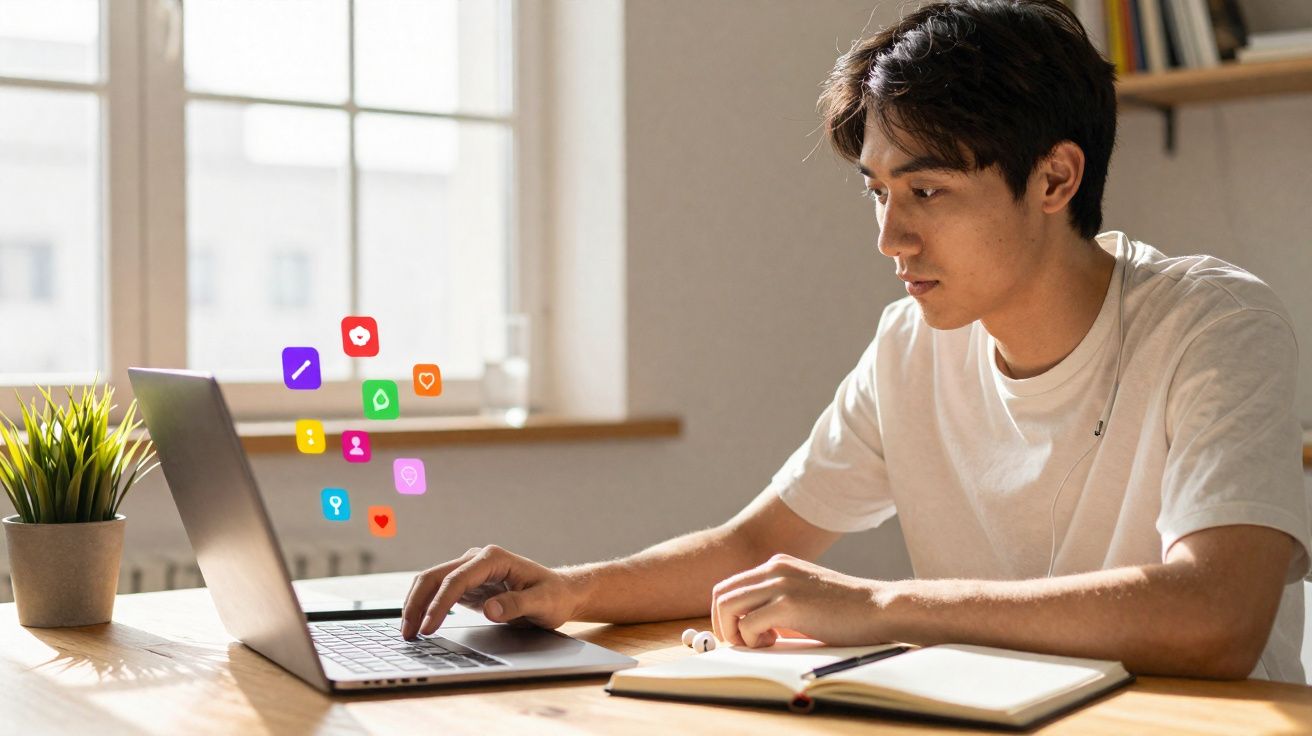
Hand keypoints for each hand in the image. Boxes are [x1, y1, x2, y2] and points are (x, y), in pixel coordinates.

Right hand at [400, 545, 584, 639]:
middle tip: (408, 633)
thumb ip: (517, 605)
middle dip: (418, 603)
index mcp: (493, 558)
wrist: (560, 593)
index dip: (439, 604)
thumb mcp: (543, 603)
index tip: (429, 627)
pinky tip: (419, 623)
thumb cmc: (554, 596)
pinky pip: (439, 592)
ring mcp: (470, 570)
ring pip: (432, 582)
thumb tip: (490, 609)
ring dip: (416, 604)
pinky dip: (426, 606)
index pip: (456, 579)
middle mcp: (478, 559)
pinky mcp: (468, 585)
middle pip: (435, 576)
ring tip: (408, 631)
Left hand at [710, 553, 886, 647]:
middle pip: (721, 594)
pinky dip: (751, 640)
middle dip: (723, 623)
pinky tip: (773, 643)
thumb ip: (777, 601)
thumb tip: (747, 625)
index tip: (741, 634)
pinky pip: (747, 625)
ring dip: (734, 632)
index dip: (726, 614)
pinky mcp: (788, 604)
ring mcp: (780, 584)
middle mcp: (774, 568)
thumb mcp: (803, 596)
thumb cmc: (846, 611)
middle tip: (742, 642)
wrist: (878, 608)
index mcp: (777, 565)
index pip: (730, 585)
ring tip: (759, 643)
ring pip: (727, 607)